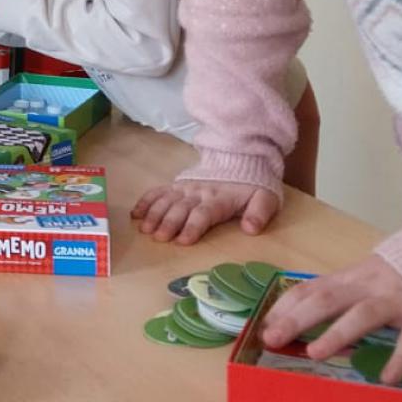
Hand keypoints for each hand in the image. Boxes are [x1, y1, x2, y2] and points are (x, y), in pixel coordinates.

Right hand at [131, 177, 280, 243]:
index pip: (203, 213)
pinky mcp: (177, 185)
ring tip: (145, 229)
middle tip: (158, 237)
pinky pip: (159, 191)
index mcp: (220, 199)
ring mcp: (185, 188)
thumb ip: (259, 213)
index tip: (182, 241)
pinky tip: (135, 214)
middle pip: (181, 208)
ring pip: (166, 200)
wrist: (241, 160)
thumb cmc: (252, 187)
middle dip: (168, 222)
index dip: (192, 227)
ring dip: (154, 214)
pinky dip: (146, 201)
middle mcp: (199, 193)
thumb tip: (250, 229)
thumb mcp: (266, 199)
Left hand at [258, 255, 401, 385]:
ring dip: (337, 334)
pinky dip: (398, 358)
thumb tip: (309, 315)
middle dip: (296, 319)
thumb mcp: (371, 275)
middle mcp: (369, 285)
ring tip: (314, 353)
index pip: (310, 288)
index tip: (264, 325)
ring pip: (362, 315)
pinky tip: (385, 377)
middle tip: (272, 339)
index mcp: (352, 276)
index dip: (285, 306)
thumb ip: (347, 292)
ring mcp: (398, 299)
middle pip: (326, 299)